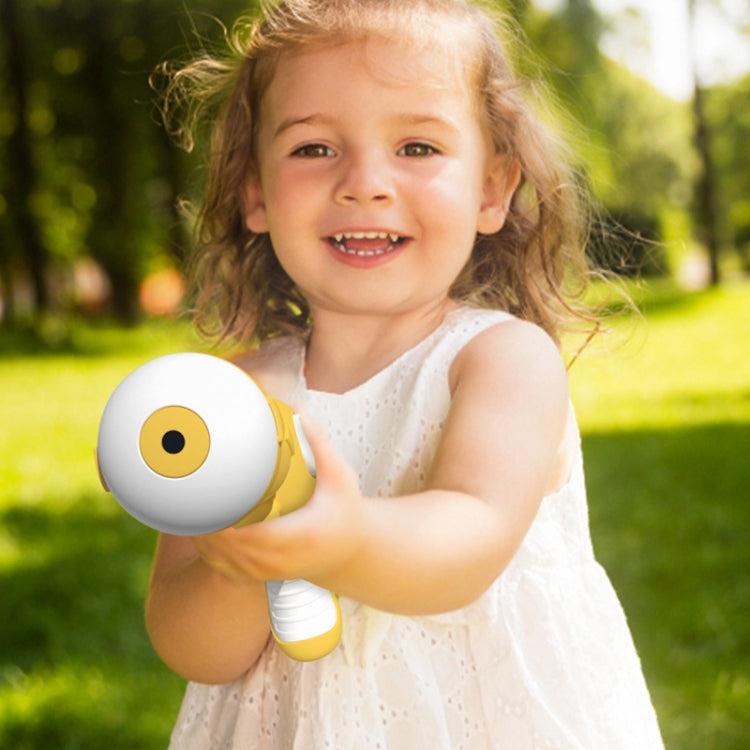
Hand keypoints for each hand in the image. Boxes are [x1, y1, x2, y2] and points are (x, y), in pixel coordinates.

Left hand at [192, 416, 365, 587]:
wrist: (348, 551)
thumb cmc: (343, 510)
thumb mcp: (340, 476)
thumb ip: (320, 445)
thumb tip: (297, 411)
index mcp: (300, 536)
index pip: (253, 534)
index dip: (224, 519)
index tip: (207, 495)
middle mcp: (279, 560)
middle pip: (227, 545)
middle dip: (204, 520)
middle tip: (186, 488)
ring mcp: (265, 572)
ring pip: (219, 556)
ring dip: (200, 531)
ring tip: (184, 501)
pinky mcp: (256, 575)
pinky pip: (220, 564)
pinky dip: (205, 544)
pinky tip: (194, 523)